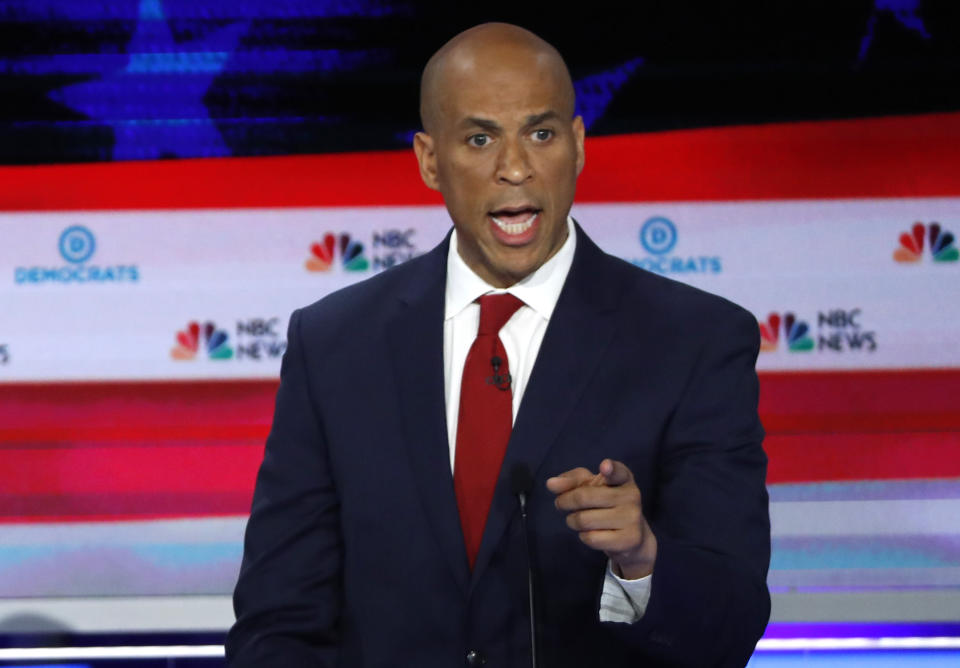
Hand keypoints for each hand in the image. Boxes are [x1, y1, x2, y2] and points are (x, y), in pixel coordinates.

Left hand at [546, 459, 656, 579]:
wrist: (632, 538)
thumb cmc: (606, 505)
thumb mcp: (591, 487)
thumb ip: (571, 481)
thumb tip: (551, 484)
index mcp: (623, 479)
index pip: (618, 471)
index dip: (610, 468)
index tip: (604, 466)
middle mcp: (632, 496)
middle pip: (584, 497)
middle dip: (564, 501)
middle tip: (561, 504)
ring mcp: (632, 518)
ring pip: (584, 520)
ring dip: (572, 521)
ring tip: (577, 520)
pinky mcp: (629, 539)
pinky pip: (591, 538)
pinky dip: (583, 536)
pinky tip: (590, 533)